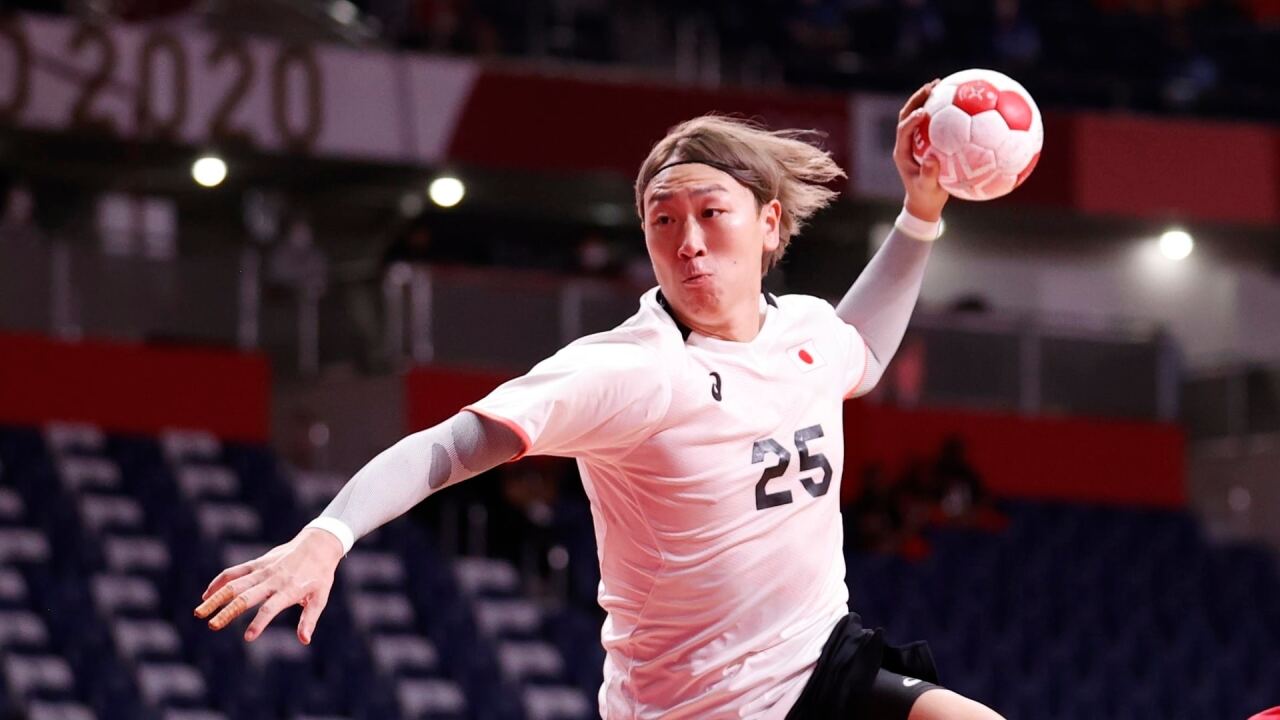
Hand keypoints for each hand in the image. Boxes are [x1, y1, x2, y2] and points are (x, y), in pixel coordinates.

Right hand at [193, 527, 343, 643]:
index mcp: (288, 590)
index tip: (248, 638)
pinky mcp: (257, 563)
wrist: (318, 544)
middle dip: (228, 612)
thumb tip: (304, 640)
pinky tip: (206, 594)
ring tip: (199, 612)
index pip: (270, 608)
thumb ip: (309, 618)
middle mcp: (272, 580)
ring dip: (215, 597)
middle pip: (246, 597)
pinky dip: (219, 581)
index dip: (259, 623)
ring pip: (234, 583)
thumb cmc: (320, 574)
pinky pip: (234, 572)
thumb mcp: (320, 597)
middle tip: (212, 625)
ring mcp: (262, 570)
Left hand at [893, 79, 948, 222]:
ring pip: (918, 115)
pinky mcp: (925, 141)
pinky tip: (959, 101)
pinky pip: (932, 122)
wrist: (924, 202)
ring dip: (927, 100)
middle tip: (932, 86)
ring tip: (942, 85)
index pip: (903, 131)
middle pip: (907, 115)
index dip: (911, 120)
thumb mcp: (928, 188)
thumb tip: (932, 160)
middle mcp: (907, 143)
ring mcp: (915, 141)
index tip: (923, 113)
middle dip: (917, 99)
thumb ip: (929, 175)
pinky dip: (941, 110)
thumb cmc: (926, 196)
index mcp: (903, 153)